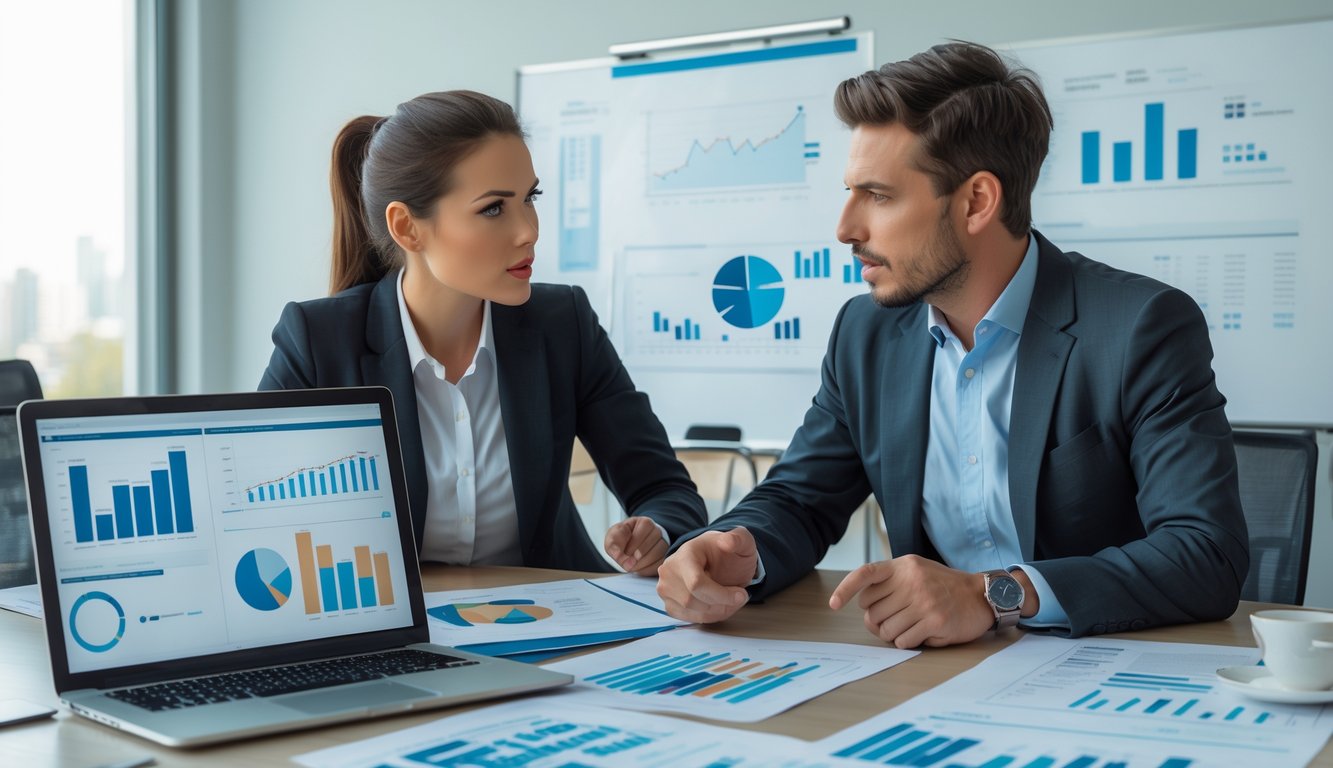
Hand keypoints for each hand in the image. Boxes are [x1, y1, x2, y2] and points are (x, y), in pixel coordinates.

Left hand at [604, 517, 668, 574]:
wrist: (626, 545)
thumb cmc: (620, 539)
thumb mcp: (612, 538)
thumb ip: (613, 545)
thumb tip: (618, 555)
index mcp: (645, 522)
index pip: (645, 529)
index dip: (634, 543)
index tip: (625, 552)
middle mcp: (657, 532)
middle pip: (654, 542)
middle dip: (639, 556)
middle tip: (627, 562)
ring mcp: (663, 544)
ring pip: (659, 554)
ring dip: (643, 563)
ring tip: (631, 566)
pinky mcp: (663, 557)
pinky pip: (660, 564)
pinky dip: (648, 569)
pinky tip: (638, 568)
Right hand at [656, 527, 757, 623]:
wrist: (717, 561)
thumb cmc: (728, 553)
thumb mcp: (742, 542)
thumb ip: (739, 539)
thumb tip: (727, 542)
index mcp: (686, 552)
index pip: (696, 583)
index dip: (721, 594)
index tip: (741, 594)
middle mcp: (669, 569)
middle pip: (692, 600)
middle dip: (721, 604)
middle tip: (739, 598)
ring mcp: (665, 587)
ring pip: (691, 611)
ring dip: (717, 612)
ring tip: (730, 602)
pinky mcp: (669, 603)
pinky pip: (688, 618)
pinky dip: (708, 617)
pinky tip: (719, 606)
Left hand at [828, 555, 993, 647]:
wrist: (980, 596)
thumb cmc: (943, 587)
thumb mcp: (916, 572)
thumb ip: (890, 585)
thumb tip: (867, 616)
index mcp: (903, 566)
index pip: (865, 574)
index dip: (845, 589)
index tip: (833, 604)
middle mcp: (911, 581)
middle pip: (872, 612)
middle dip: (880, 622)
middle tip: (898, 620)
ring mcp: (923, 601)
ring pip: (886, 630)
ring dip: (895, 634)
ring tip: (912, 626)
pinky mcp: (935, 621)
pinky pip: (903, 641)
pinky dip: (908, 642)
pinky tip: (923, 633)